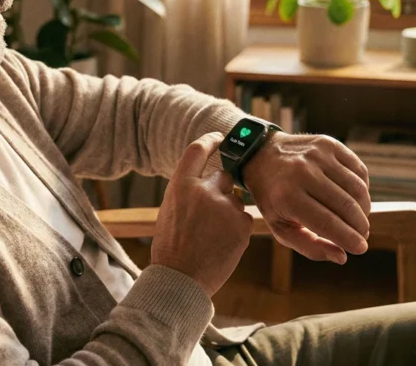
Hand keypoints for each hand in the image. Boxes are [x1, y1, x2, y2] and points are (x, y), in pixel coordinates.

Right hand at [152, 133, 253, 297]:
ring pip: (236, 200)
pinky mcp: (242, 224)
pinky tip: (222, 244)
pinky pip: (244, 219)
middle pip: (224, 176)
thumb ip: (188, 191)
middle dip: (223, 190)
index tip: (220, 138)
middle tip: (212, 213)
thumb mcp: (170, 210)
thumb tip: (207, 181)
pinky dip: (236, 229)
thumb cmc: (171, 248)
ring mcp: (225, 206)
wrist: (180, 278)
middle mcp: (204, 190)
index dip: (211, 140)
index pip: (198, 150)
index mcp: (181, 185)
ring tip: (212, 236)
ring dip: (229, 213)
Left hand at [242, 132, 370, 264]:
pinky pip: (359, 170)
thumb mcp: (280, 226)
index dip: (349, 238)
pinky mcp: (328, 144)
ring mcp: (317, 155)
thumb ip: (309, 246)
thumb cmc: (273, 197)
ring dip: (364, 208)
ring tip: (359, 218)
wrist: (261, 155)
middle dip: (360, 226)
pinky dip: (363, 188)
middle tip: (362, 235)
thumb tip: (342, 257)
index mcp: (287, 196)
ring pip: (357, 188)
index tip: (361, 248)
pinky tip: (355, 198)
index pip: (328, 222)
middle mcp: (302, 173)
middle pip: (346, 206)